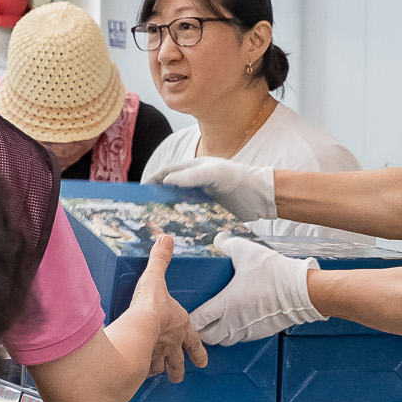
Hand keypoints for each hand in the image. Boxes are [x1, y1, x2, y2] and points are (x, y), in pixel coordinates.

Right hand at [127, 236, 206, 382]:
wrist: (137, 329)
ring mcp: (156, 357)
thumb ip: (160, 260)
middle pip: (178, 361)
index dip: (198, 351)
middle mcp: (171, 345)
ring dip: (162, 372)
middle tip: (179, 376)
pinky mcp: (140, 365)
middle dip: (179, 368)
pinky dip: (140, 372)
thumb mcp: (156, 278)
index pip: (193, 341)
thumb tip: (165, 239)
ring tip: (161, 378)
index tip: (203, 362)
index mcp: (180, 327)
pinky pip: (142, 371)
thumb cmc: (150, 307)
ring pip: (161, 368)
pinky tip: (137, 374)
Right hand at [150, 156, 277, 220]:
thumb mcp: (214, 173)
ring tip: (155, 225)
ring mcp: (202, 198)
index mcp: (193, 168)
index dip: (152, 181)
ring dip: (168, 213)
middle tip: (144, 212)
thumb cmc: (238, 178)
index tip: (139, 192)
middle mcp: (195, 183)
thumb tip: (166, 181)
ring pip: (179, 205)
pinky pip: (191, 217)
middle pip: (170, 190)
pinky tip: (175, 233)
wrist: (261, 196)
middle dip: (156, 198)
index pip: (167, 173)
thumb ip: (191, 176)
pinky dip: (182, 223)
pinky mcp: (209, 212)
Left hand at [189, 237, 324, 345]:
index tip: (189, 311)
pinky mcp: (259, 333)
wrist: (303, 292)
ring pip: (224, 340)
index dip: (191, 318)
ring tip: (217, 322)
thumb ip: (229, 245)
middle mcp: (233, 322)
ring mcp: (247, 330)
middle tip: (201, 319)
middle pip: (208, 337)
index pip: (198, 321)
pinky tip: (236, 321)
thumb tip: (219, 240)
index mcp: (226, 304)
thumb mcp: (248, 253)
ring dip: (218, 334)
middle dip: (201, 331)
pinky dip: (234, 333)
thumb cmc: (275, 274)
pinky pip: (240, 339)